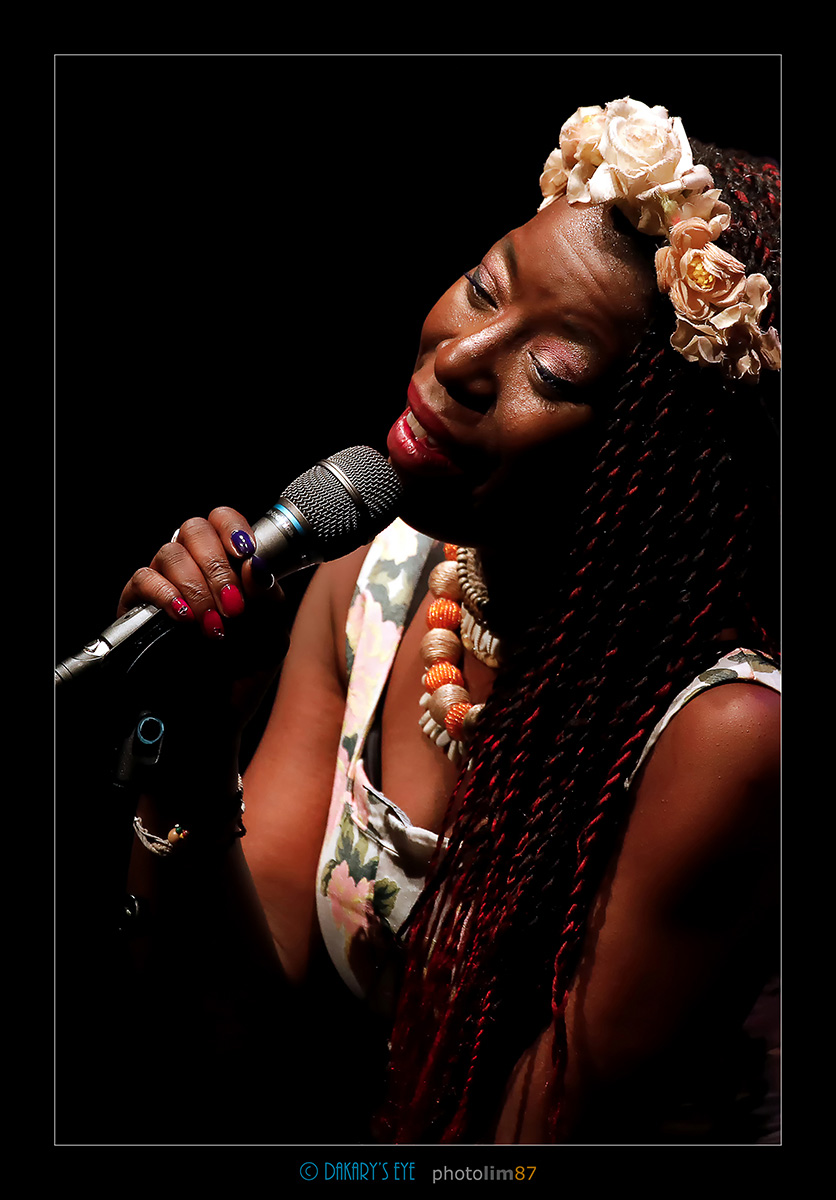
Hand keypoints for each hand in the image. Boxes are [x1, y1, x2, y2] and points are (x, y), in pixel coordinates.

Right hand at [118, 507, 288, 730]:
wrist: (210, 717)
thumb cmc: (241, 675)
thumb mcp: (271, 637)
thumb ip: (269, 600)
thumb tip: (255, 563)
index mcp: (229, 566)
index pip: (223, 521)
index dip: (233, 527)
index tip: (247, 552)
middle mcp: (194, 568)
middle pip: (195, 528)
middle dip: (218, 566)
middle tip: (233, 607)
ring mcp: (165, 583)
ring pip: (171, 552)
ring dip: (197, 587)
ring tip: (213, 626)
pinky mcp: (137, 604)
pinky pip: (144, 578)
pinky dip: (167, 595)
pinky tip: (184, 619)